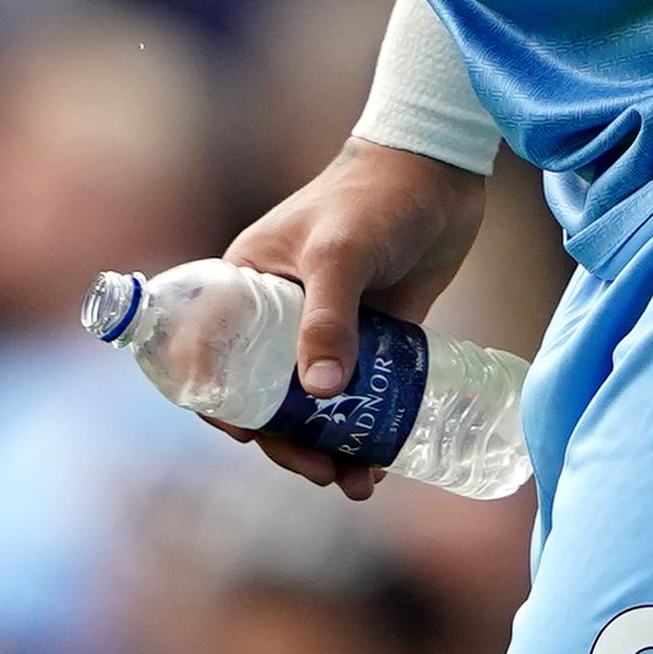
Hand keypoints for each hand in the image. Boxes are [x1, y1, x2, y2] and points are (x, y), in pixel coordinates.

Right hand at [221, 137, 490, 499]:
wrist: (440, 170)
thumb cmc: (373, 197)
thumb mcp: (340, 254)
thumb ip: (329, 317)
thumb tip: (322, 392)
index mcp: (247, 285)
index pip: (212, 355)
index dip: (219, 404)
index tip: (246, 439)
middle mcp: (280, 312)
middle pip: (269, 396)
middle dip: (290, 444)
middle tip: (324, 472)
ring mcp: (330, 325)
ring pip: (318, 404)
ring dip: (331, 448)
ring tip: (359, 483)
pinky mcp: (377, 334)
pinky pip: (363, 393)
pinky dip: (368, 429)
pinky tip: (385, 460)